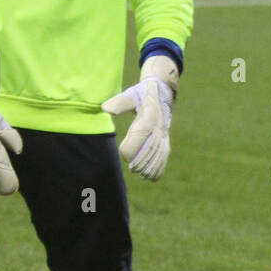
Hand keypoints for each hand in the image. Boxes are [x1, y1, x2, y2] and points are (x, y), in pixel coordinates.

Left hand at [102, 54, 177, 180]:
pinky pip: (165, 154)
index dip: (132, 147)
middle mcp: (158, 126)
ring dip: (152, 166)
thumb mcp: (130, 95)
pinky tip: (152, 177)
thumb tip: (104, 108)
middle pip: (151, 147)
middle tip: (133, 170)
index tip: (124, 155)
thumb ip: (119, 102)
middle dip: (142, 161)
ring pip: (160, 153)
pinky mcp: (166, 138)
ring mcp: (164, 133)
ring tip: (142, 176)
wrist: (161, 92)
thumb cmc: (140, 94)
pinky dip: (160, 167)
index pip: (141, 135)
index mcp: (149, 115)